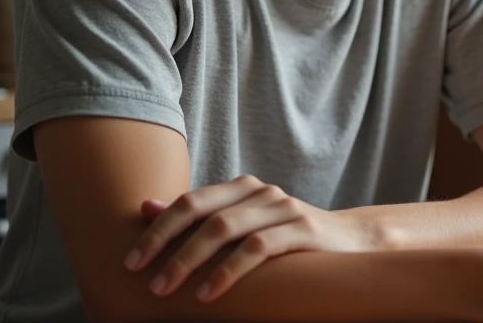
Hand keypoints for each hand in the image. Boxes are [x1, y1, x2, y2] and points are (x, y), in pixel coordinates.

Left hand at [124, 175, 377, 301]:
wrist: (351, 242)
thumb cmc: (289, 240)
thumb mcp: (242, 226)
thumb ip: (200, 216)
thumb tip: (146, 207)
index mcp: (242, 188)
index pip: (190, 201)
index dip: (157, 229)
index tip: (130, 261)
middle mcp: (261, 192)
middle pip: (203, 212)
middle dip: (166, 245)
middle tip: (142, 278)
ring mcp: (283, 209)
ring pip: (225, 228)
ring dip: (190, 261)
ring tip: (166, 290)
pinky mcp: (303, 231)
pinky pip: (258, 248)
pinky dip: (229, 271)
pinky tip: (209, 293)